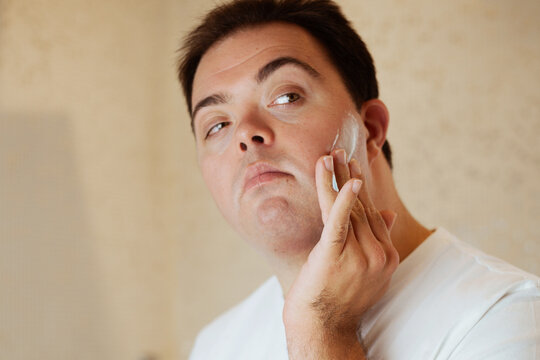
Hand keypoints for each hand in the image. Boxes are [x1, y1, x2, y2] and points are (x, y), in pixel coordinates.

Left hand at [283, 149, 398, 358]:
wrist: (323, 328)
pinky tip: (342, 179)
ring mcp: (359, 256)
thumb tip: (388, 212)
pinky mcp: (335, 255)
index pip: (373, 214)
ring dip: (338, 178)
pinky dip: (341, 199)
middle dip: (349, 175)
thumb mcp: (367, 270)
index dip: (361, 189)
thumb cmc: (340, 297)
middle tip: (341, 150)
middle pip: (362, 207)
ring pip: (348, 209)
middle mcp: (377, 255)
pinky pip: (339, 222)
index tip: (354, 167)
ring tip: (331, 155)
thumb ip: (378, 240)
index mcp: (386, 256)